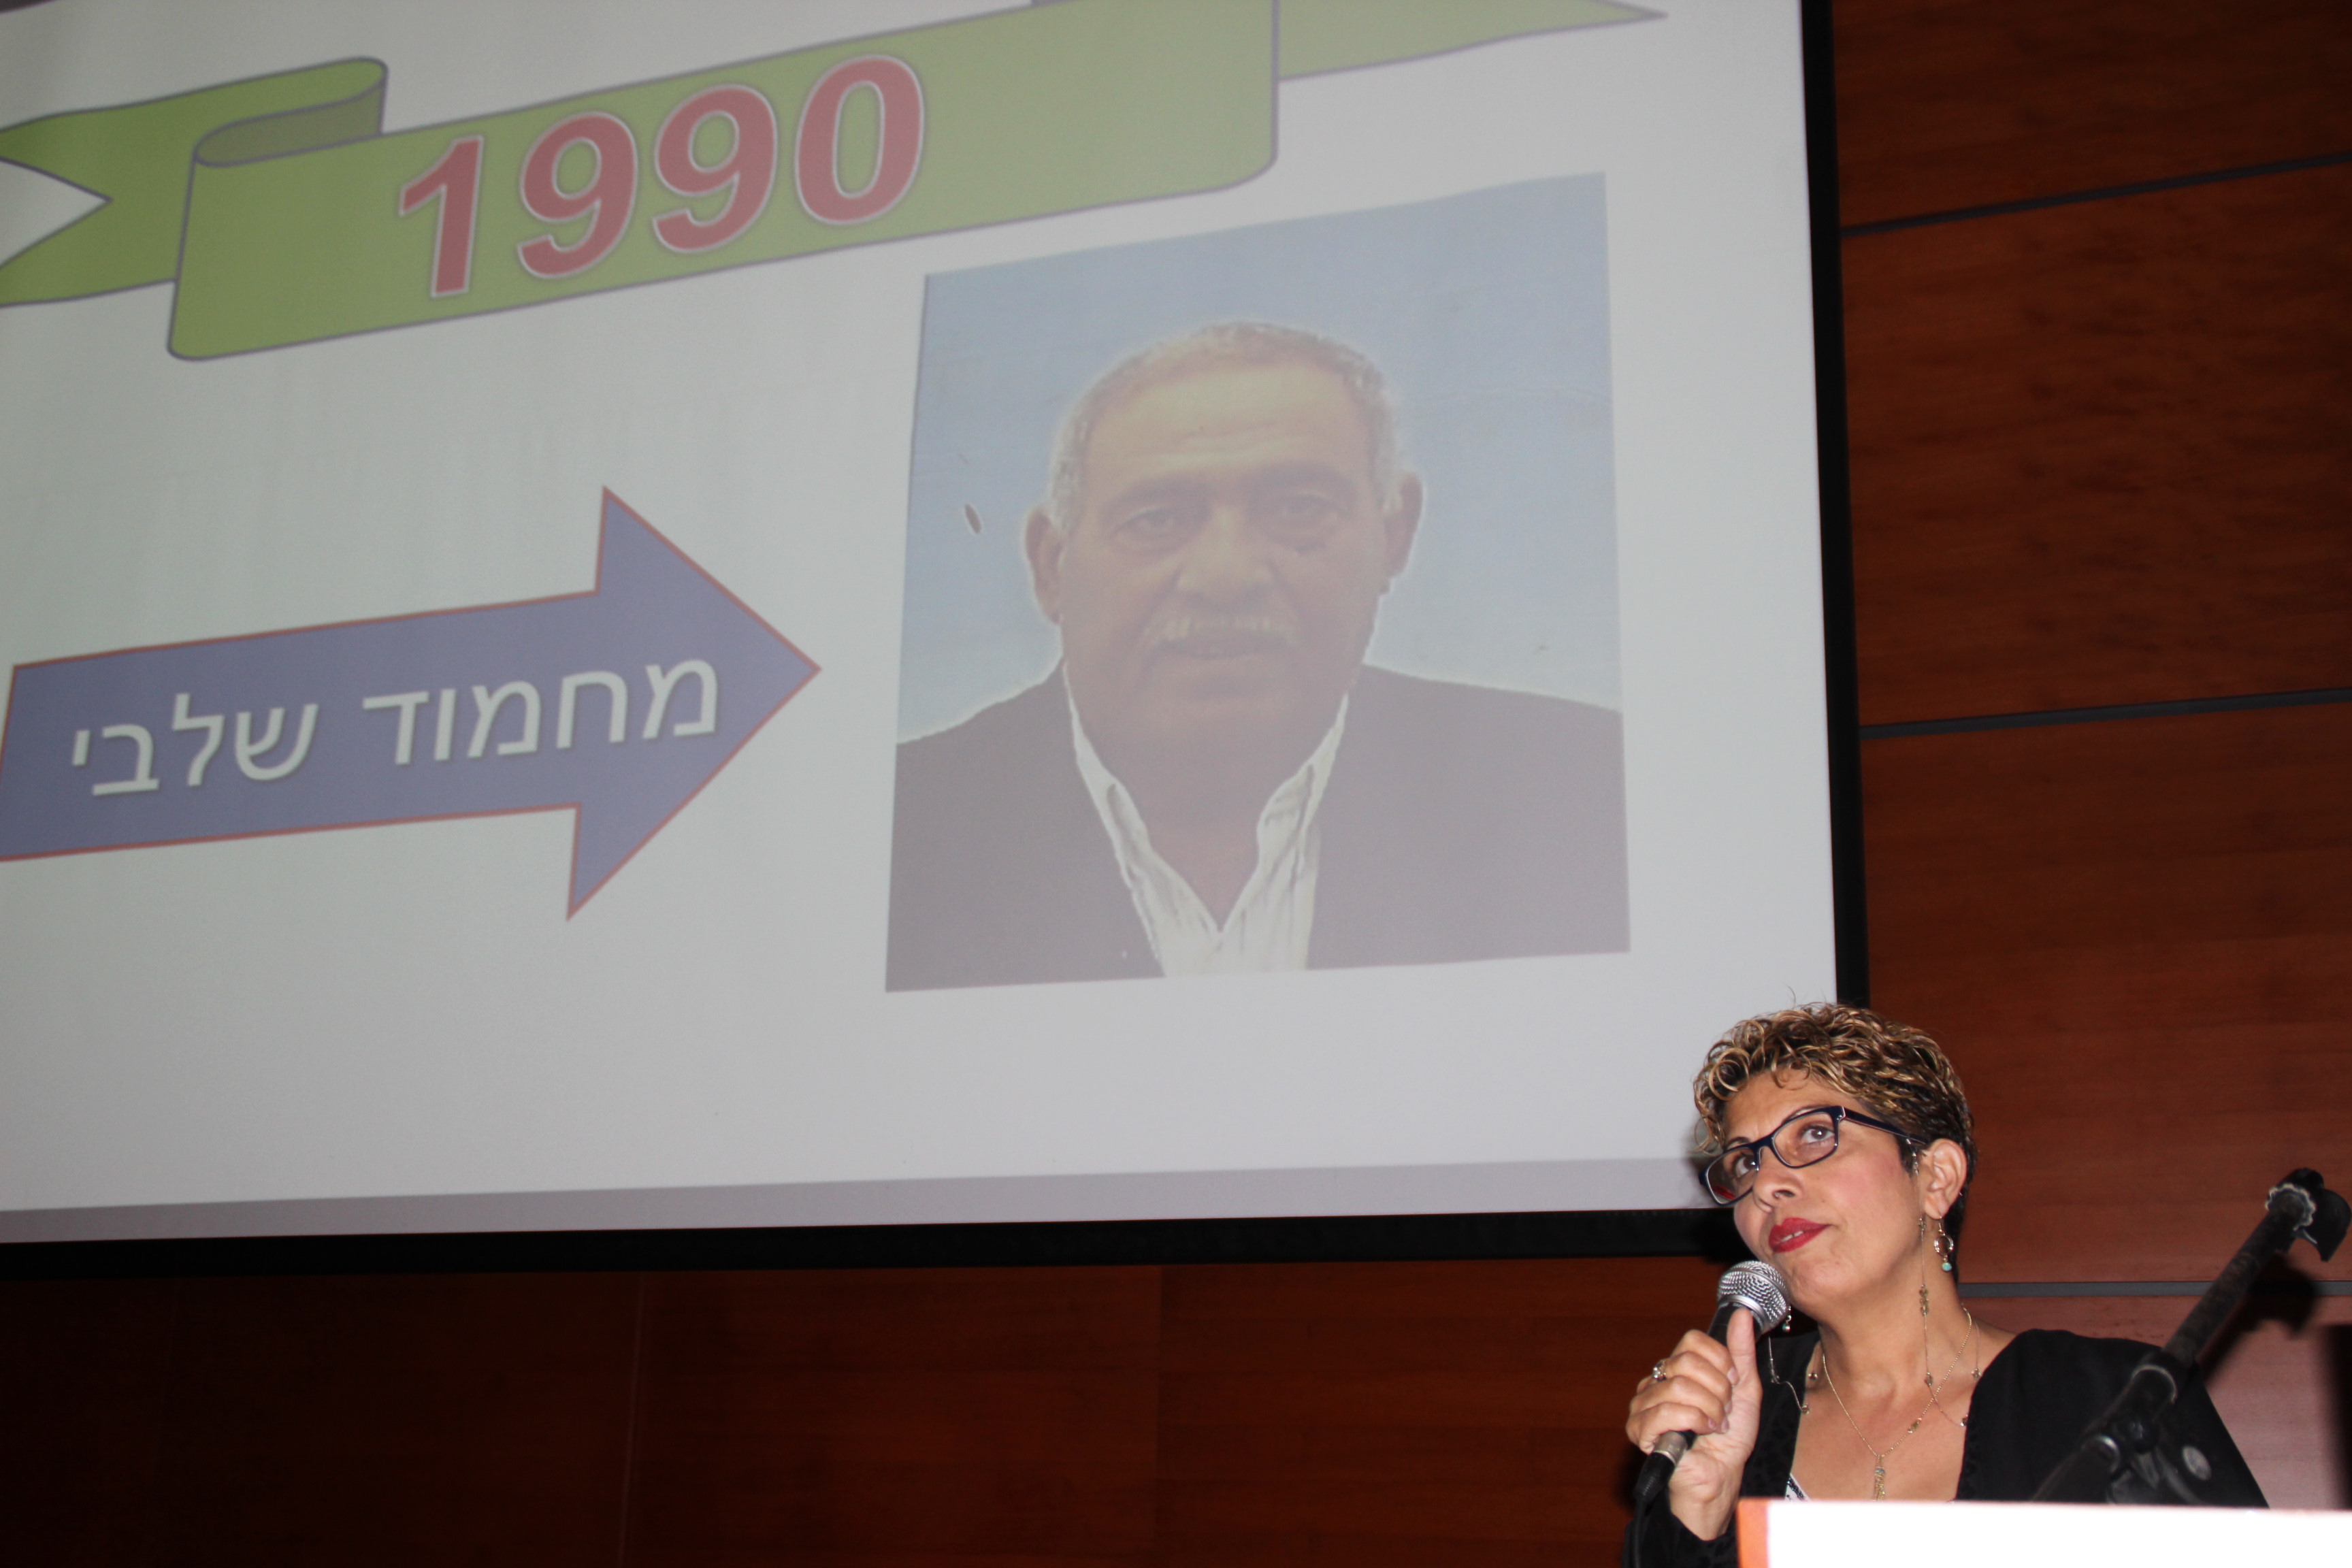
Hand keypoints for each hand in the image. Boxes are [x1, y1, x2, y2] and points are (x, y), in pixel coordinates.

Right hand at [1624, 1309, 1763, 1539]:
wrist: (1723, 1476)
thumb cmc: (1730, 1438)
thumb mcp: (1745, 1391)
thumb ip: (1741, 1353)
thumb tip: (1742, 1314)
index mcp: (1676, 1368)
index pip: (1692, 1341)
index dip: (1720, 1362)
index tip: (1732, 1386)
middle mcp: (1655, 1381)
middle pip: (1685, 1362)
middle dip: (1717, 1390)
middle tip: (1724, 1412)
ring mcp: (1643, 1404)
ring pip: (1678, 1386)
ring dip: (1709, 1410)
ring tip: (1715, 1426)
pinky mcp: (1639, 1429)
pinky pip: (1666, 1411)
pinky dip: (1694, 1422)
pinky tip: (1702, 1433)